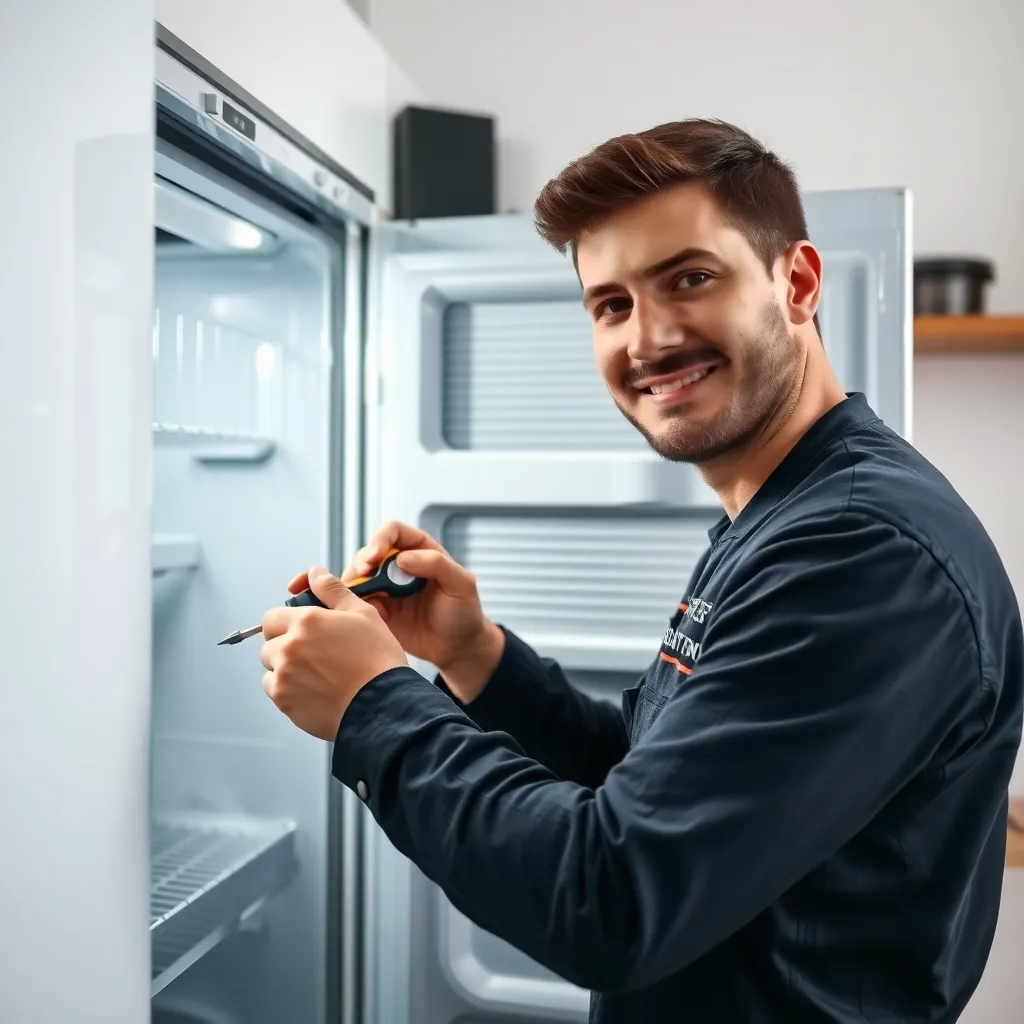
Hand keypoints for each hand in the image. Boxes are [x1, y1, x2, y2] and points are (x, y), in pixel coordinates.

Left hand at [259, 566, 408, 739]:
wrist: (384, 704)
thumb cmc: (377, 661)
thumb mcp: (363, 613)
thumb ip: (332, 590)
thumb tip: (315, 574)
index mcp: (306, 621)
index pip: (272, 617)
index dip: (286, 623)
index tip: (301, 632)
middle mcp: (289, 647)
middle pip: (269, 644)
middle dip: (285, 646)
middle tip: (315, 654)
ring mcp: (283, 676)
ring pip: (270, 668)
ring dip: (285, 669)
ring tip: (317, 674)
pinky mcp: (285, 702)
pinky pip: (275, 691)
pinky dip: (288, 691)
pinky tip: (315, 690)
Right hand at [286, 521, 504, 703]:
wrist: (457, 648)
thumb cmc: (464, 613)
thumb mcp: (462, 585)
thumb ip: (438, 566)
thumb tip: (403, 558)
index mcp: (420, 550)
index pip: (393, 532)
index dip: (380, 540)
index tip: (375, 558)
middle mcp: (397, 565)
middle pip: (368, 553)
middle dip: (360, 564)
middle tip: (361, 579)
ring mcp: (384, 587)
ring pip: (355, 577)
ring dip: (347, 584)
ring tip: (343, 596)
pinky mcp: (374, 609)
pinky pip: (352, 601)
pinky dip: (341, 602)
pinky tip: (334, 607)